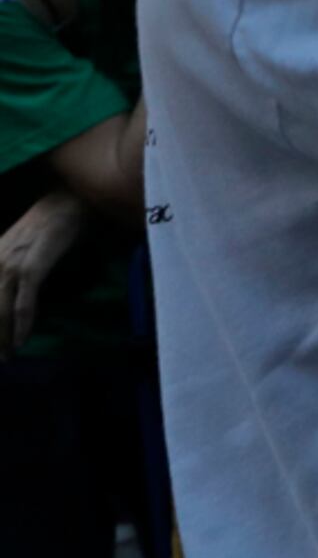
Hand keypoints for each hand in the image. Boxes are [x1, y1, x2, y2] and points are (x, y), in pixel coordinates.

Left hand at [0, 191, 87, 354]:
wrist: (70, 200)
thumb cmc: (49, 223)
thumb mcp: (18, 245)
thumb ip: (8, 267)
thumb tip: (5, 296)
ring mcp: (13, 264)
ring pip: (0, 309)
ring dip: (2, 337)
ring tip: (7, 357)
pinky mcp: (32, 267)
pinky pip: (24, 302)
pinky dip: (21, 323)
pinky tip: (21, 340)